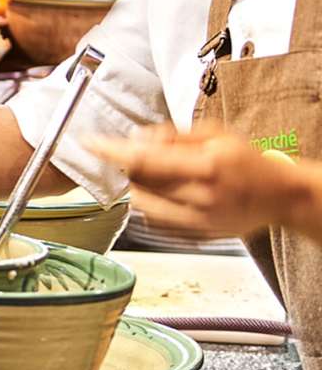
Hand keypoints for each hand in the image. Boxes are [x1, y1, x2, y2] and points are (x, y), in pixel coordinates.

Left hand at [88, 123, 310, 239]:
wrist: (279, 196)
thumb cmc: (245, 160)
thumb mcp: (215, 133)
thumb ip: (172, 134)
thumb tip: (134, 137)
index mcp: (206, 166)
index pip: (144, 159)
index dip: (112, 152)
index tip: (90, 143)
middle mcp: (201, 197)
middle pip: (139, 183)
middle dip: (126, 167)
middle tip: (131, 155)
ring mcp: (199, 221)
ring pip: (142, 204)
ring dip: (136, 186)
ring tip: (152, 173)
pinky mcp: (196, 235)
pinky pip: (155, 220)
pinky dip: (149, 204)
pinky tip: (164, 192)